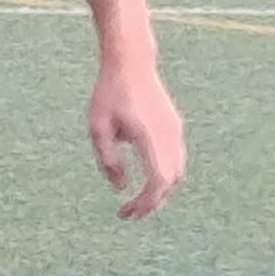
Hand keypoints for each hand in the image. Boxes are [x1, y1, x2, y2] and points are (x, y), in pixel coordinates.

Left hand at [87, 56, 185, 220]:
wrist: (131, 63)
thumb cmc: (109, 93)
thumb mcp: (98, 127)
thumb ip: (107, 160)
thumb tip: (120, 188)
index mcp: (149, 135)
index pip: (158, 180)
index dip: (146, 203)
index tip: (126, 212)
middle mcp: (168, 135)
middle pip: (170, 182)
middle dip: (151, 203)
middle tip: (128, 213)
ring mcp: (175, 131)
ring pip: (176, 173)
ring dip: (159, 191)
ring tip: (137, 200)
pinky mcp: (175, 127)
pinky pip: (175, 160)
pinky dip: (164, 177)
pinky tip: (145, 179)